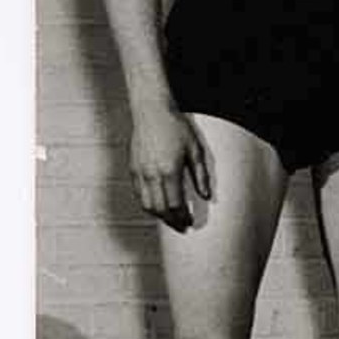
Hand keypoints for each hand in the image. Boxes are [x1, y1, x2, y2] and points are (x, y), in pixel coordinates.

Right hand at [128, 96, 212, 230]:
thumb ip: (201, 176)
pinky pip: (138, 194)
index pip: (175, 204)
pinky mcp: (132, 169)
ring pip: (146, 204)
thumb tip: (206, 195)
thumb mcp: (196, 151)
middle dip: (171, 221)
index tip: (189, 222)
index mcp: (169, 171)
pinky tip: (158, 205)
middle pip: (159, 209)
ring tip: (170, 219)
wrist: (152, 112)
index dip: (182, 217)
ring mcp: (139, 172)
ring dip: (158, 215)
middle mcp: (151, 174)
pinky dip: (148, 204)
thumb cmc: (175, 127)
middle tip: (181, 226)